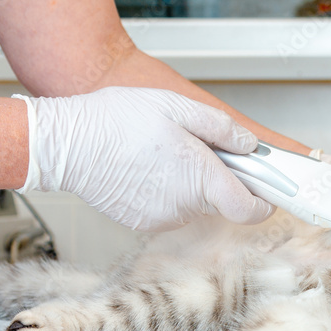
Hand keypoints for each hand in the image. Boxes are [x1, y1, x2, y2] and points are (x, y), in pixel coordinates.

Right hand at [15, 87, 273, 230]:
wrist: (64, 144)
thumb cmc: (117, 121)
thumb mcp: (178, 107)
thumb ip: (221, 130)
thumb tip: (251, 146)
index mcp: (201, 179)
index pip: (250, 210)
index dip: (264, 202)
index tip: (267, 190)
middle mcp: (184, 206)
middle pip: (220, 201)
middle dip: (218, 178)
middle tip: (198, 148)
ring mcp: (162, 218)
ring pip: (194, 203)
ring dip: (189, 184)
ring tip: (162, 152)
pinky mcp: (142, 222)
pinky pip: (169, 208)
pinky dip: (166, 191)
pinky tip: (145, 167)